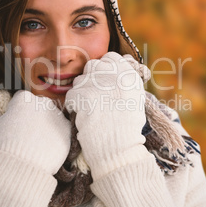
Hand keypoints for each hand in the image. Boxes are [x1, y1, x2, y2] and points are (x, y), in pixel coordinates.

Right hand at [0, 90, 70, 174]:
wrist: (22, 166)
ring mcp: (57, 114)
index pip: (21, 100)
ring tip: (36, 143)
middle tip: (26, 135)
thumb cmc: (4, 146)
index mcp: (24, 98)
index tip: (14, 125)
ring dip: (46, 126)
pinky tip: (46, 146)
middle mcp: (42, 102)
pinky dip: (56, 136)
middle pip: (38, 107)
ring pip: (51, 117)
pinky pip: (62, 129)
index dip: (16, 113)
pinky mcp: (67, 127)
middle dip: (33, 117)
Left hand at [65, 52, 151, 179]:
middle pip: (93, 65)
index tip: (104, 80)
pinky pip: (71, 95)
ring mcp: (96, 84)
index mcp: (128, 75)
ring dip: (82, 92)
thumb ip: (124, 81)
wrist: (118, 148)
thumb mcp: (135, 99)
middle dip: (91, 78)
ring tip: (90, 109)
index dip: (105, 68)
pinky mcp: (82, 95)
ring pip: (79, 80)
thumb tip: (112, 71)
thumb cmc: (127, 128)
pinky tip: (82, 115)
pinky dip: (74, 105)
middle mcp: (113, 75)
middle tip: (94, 95)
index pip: (111, 58)